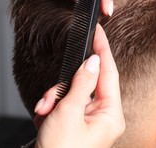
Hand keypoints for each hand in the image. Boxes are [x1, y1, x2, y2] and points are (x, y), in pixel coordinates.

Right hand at [33, 25, 124, 147]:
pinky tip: (44, 118)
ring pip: (71, 93)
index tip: (98, 31)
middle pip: (86, 83)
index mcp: (111, 115)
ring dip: (54, 99)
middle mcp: (103, 117)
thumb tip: (93, 61)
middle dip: (64, 88)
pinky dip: (51, 108)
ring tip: (45, 113)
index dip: (102, 49)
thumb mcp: (69, 113)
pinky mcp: (75, 123)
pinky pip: (64, 104)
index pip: (109, 72)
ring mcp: (88, 121)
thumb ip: (81, 83)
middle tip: (51, 98)